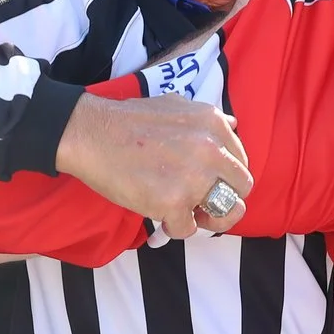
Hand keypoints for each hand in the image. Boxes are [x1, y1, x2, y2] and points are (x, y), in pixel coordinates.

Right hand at [58, 92, 251, 239]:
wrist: (92, 133)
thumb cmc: (128, 121)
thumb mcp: (176, 105)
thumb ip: (208, 119)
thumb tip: (233, 125)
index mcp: (213, 125)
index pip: (240, 161)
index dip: (226, 177)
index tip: (209, 183)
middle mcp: (211, 150)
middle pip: (242, 188)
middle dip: (225, 198)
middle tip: (203, 203)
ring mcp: (194, 178)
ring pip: (225, 212)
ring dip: (209, 219)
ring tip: (188, 215)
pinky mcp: (173, 202)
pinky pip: (188, 228)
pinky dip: (175, 227)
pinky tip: (160, 216)